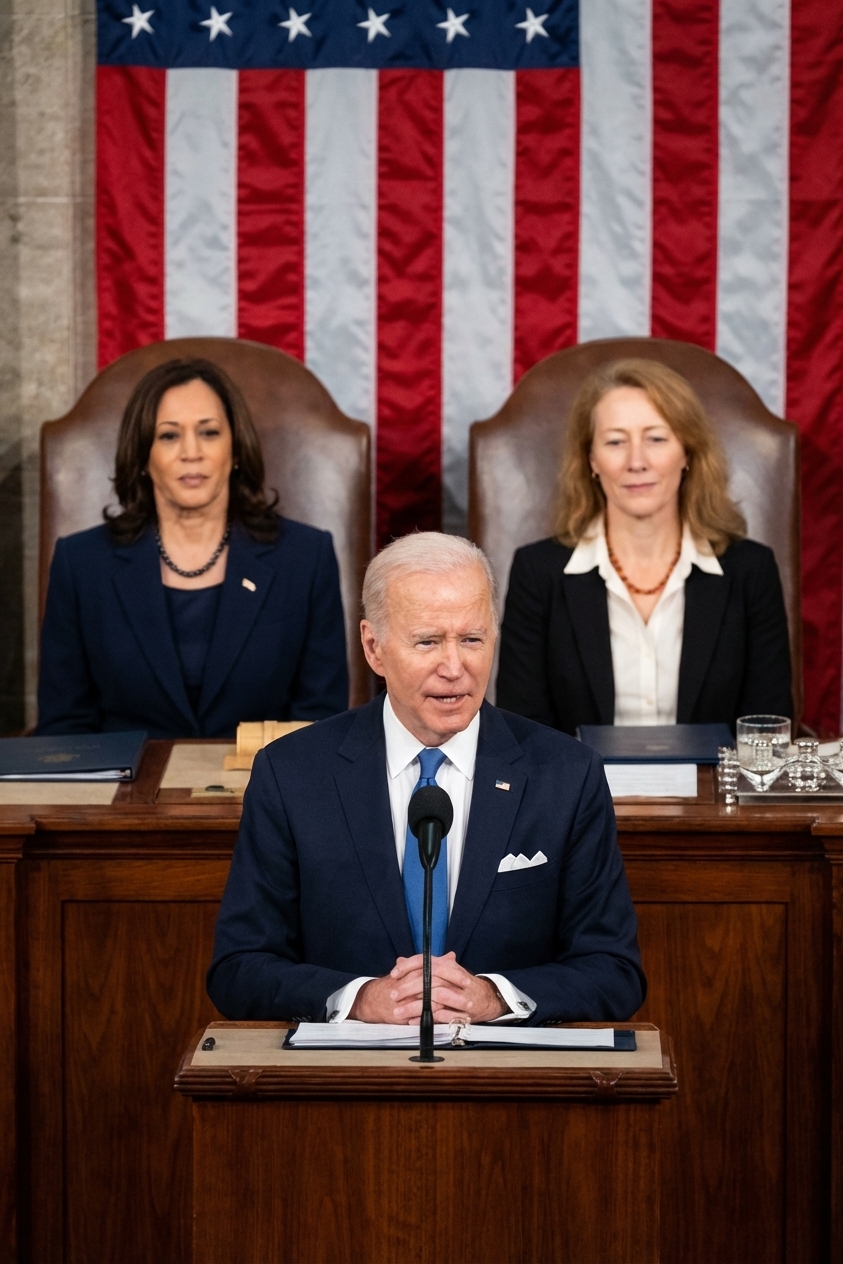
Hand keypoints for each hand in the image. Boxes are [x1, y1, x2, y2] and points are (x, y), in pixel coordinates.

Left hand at [348, 952, 507, 1023]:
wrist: (486, 998)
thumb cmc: (459, 984)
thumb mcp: (443, 971)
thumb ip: (421, 968)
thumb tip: (400, 961)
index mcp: (448, 965)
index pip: (426, 961)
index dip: (408, 966)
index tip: (394, 974)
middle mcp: (454, 978)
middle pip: (429, 979)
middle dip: (408, 988)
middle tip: (393, 995)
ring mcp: (460, 995)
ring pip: (435, 998)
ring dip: (415, 1006)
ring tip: (399, 1012)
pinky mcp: (464, 1012)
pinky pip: (443, 1016)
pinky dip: (427, 1018)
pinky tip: (413, 1021)